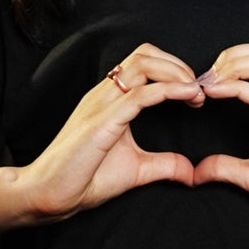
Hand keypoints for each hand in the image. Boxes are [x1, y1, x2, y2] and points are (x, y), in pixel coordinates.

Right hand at [20, 43, 201, 220]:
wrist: (49, 195)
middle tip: (199, 90)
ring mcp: (102, 104)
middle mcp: (104, 94)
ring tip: (195, 92)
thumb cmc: (83, 179)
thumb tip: (190, 171)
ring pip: (143, 64)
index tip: (195, 94)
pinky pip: (140, 95)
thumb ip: (163, 165)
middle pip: (145, 54)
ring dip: (176, 72)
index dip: (174, 70)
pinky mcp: (102, 122)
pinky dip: (169, 90)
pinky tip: (188, 97)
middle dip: (178, 65)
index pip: (143, 63)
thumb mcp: (136, 170)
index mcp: (110, 99)